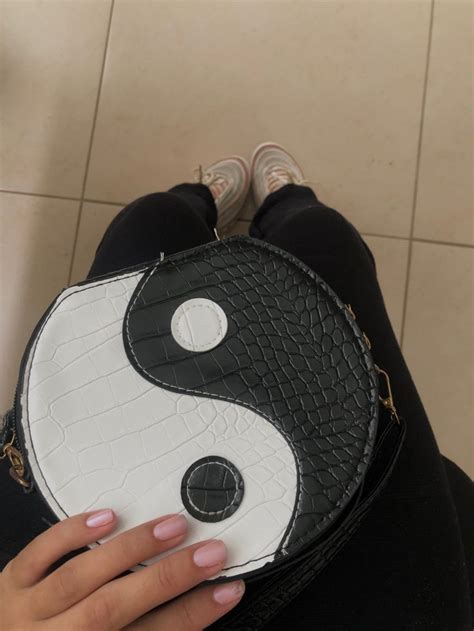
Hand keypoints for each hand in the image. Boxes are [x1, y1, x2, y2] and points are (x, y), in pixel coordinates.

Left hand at [0, 509, 244, 629]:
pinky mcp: (10, 584)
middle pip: (116, 606)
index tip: (227, 589)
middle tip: (212, 552)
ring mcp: (28, 611)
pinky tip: (105, 517)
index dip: (193, 613)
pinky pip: (38, 555)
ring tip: (173, 526)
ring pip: (81, 577)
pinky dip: (71, 534)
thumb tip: (188, 609)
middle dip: (170, 577)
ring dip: (132, 549)